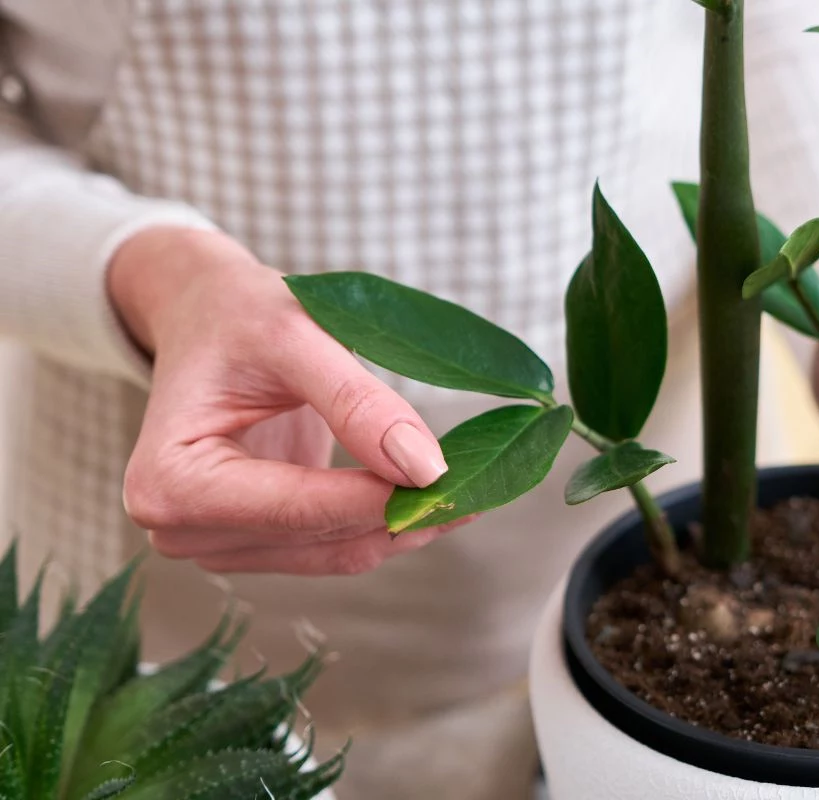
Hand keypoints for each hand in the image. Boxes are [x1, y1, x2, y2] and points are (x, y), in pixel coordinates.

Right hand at [108, 227, 461, 574]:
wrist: (210, 318)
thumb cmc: (239, 316)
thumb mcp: (296, 336)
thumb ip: (357, 402)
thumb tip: (426, 470)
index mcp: (168, 482)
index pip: (295, 508)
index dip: (380, 497)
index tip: (457, 478)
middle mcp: (182, 531)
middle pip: (320, 538)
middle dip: (406, 512)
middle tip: (486, 479)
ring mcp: (219, 545)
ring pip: (340, 553)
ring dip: (411, 525)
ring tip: (478, 485)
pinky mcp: (258, 543)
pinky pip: (339, 546)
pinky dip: (393, 523)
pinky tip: (442, 495)